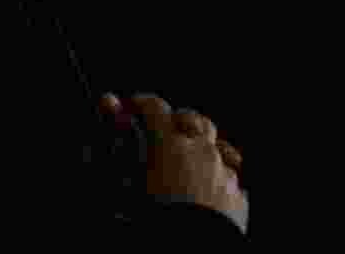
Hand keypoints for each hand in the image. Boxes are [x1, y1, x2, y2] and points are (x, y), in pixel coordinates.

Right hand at [100, 92, 248, 233]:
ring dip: (202, 147)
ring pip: (216, 144)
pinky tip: (208, 188)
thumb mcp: (120, 183)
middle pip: (192, 120)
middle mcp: (200, 151)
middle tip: (163, 132)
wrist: (189, 247)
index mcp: (168, 144)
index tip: (132, 108)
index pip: (154, 107)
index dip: (141, 104)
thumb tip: (107, 110)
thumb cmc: (152, 218)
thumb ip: (112, 145)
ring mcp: (222, 172)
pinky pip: (231, 175)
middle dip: (177, 122)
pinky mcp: (237, 196)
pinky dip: (219, 176)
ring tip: (189, 160)